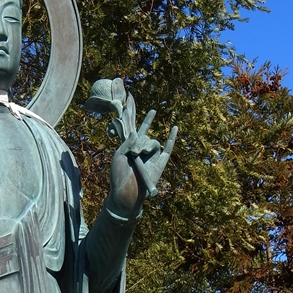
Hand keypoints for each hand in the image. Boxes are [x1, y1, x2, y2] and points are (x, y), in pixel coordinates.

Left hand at [107, 94, 177, 217]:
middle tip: (134, 155)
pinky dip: (172, 138)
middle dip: (139, 143)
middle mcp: (141, 149)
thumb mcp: (118, 157)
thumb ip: (127, 142)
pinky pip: (167, 148)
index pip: (132, 126)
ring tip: (139, 159)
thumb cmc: (118, 177)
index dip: (131, 112)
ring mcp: (151, 156)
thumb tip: (135, 132)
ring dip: (146, 148)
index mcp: (129, 146)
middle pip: (144, 135)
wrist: (127, 195)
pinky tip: (174, 127)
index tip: (130, 97)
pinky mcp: (160, 163)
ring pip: (153, 142)